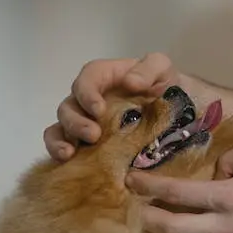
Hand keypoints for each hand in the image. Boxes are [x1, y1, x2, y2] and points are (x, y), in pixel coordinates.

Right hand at [43, 53, 181, 160]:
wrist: (174, 113)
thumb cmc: (164, 85)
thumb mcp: (162, 68)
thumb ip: (149, 69)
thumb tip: (130, 82)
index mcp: (103, 77)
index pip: (86, 79)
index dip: (87, 94)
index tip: (99, 110)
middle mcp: (88, 100)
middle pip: (68, 107)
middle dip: (76, 122)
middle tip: (94, 136)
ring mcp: (84, 123)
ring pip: (59, 128)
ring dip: (59, 140)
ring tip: (69, 154)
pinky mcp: (85, 145)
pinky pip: (62, 147)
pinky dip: (58, 154)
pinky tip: (66, 164)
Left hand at [126, 139, 232, 232]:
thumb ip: (231, 159)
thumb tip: (217, 172)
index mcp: (230, 197)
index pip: (178, 194)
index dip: (151, 187)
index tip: (133, 180)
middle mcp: (228, 228)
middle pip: (174, 230)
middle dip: (149, 219)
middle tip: (138, 209)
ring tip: (161, 227)